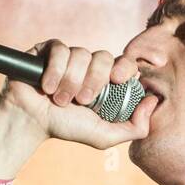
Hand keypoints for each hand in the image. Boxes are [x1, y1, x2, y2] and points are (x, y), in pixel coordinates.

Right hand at [0, 39, 156, 148]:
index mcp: (107, 81)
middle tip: (81, 101)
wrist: (31, 122)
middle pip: (104, 57)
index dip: (125, 66)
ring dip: (70, 82)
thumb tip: (153, 101)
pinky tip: (46, 87)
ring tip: (59, 100)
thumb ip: (134, 127)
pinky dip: (54, 71)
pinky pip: (60, 49)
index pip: (125, 63)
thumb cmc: (68, 128)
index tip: (118, 79)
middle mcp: (90, 65)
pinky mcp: (49, 49)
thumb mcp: (105, 135)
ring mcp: (70, 56)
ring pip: (81, 55)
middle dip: (93, 81)